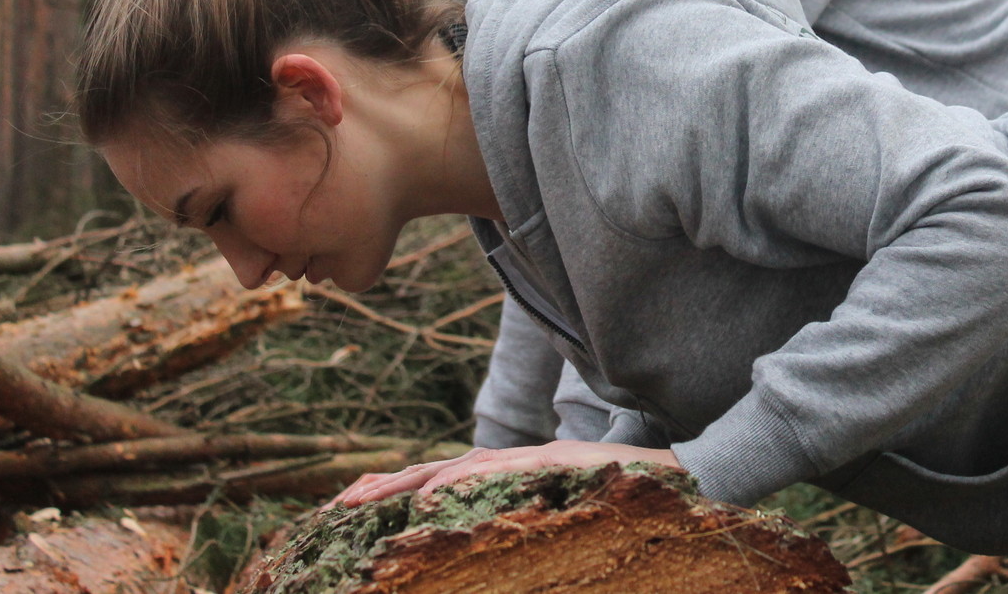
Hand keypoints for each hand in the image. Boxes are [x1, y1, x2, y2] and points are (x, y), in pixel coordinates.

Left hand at [331, 440, 681, 506]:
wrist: (676, 474)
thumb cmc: (620, 496)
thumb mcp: (558, 513)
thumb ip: (523, 517)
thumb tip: (490, 545)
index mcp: (509, 476)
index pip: (440, 483)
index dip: (394, 493)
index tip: (351, 508)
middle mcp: (510, 463)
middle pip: (432, 473)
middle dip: (379, 489)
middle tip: (331, 508)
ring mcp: (526, 462)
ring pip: (451, 471)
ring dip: (402, 485)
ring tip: (358, 501)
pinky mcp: (544, 466)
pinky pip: (490, 476)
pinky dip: (454, 485)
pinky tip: (424, 497)